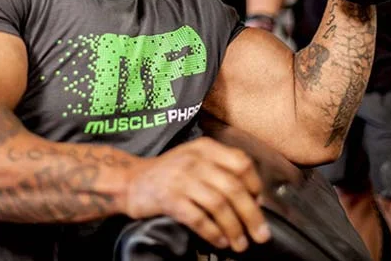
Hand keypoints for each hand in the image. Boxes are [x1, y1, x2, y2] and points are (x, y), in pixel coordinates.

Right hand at [124, 137, 271, 252]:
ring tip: (240, 243)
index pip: (241, 163)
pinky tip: (219, 241)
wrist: (129, 181)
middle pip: (233, 188)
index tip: (259, 204)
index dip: (255, 185)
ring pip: (218, 205)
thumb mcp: (194, 159)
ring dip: (233, 228)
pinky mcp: (169, 199)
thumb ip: (220, 168)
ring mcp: (181, 179)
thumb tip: (254, 197)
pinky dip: (212, 232)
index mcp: (205, 148)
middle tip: (260, 234)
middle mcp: (194, 160)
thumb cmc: (168, 173)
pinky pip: (198, 218)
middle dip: (251, 215)